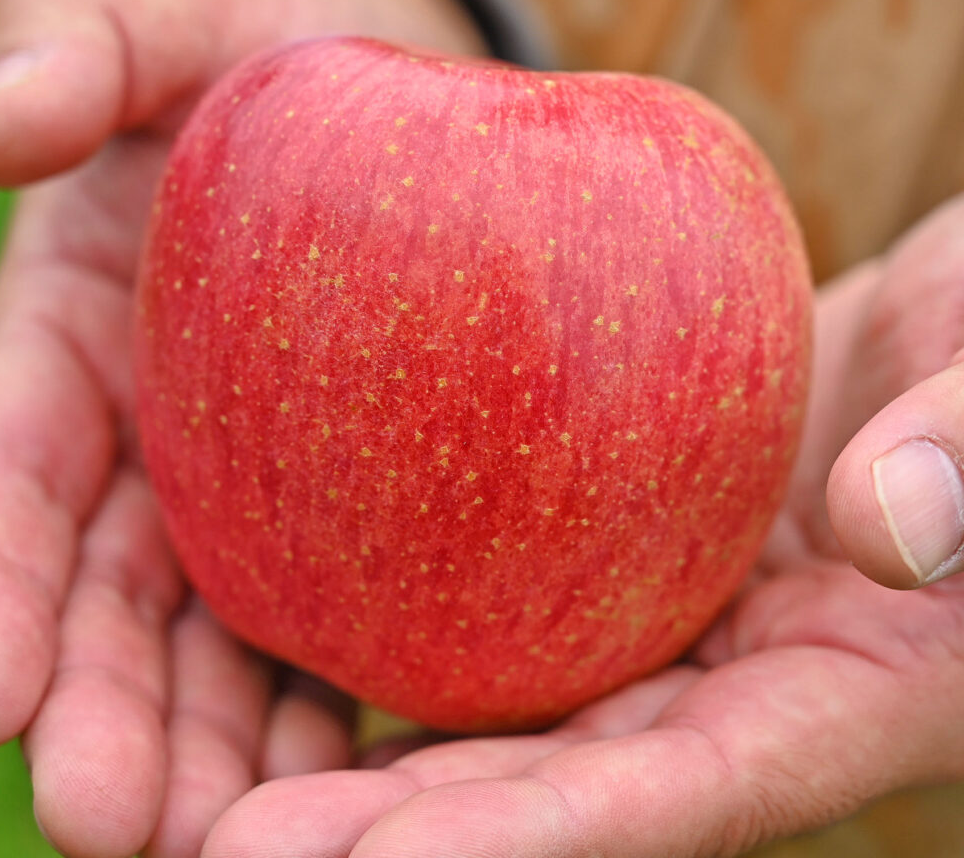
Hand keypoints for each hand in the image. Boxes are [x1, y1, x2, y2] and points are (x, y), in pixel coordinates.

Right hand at [0, 0, 484, 857]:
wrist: (391, 106)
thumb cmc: (265, 58)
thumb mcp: (165, 17)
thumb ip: (70, 40)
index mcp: (67, 358)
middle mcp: (145, 453)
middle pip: (98, 611)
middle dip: (93, 719)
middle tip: (112, 826)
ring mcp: (246, 495)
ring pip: (209, 651)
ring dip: (211, 754)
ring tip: (229, 845)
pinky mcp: (349, 511)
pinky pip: (334, 621)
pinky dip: (333, 704)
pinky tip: (369, 774)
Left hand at [191, 199, 963, 857]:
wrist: (962, 322)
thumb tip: (888, 535)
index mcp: (854, 693)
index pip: (684, 793)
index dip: (536, 840)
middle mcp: (749, 681)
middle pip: (567, 779)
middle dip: (411, 830)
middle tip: (239, 844)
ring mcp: (688, 615)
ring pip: (526, 697)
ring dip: (389, 742)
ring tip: (237, 766)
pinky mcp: (645, 541)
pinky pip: (529, 587)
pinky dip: (429, 609)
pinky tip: (320, 603)